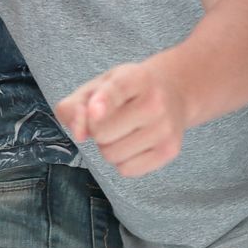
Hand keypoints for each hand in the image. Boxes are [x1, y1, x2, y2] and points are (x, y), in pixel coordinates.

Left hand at [55, 61, 185, 176]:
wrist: (173, 93)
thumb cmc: (126, 91)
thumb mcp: (98, 86)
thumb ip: (74, 106)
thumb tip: (79, 135)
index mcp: (135, 77)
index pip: (116, 90)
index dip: (102, 102)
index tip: (94, 109)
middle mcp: (155, 102)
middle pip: (101, 133)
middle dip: (97, 130)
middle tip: (111, 119)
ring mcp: (165, 128)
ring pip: (111, 155)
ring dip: (108, 147)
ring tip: (123, 131)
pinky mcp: (170, 151)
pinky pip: (126, 170)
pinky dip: (122, 161)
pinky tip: (133, 143)